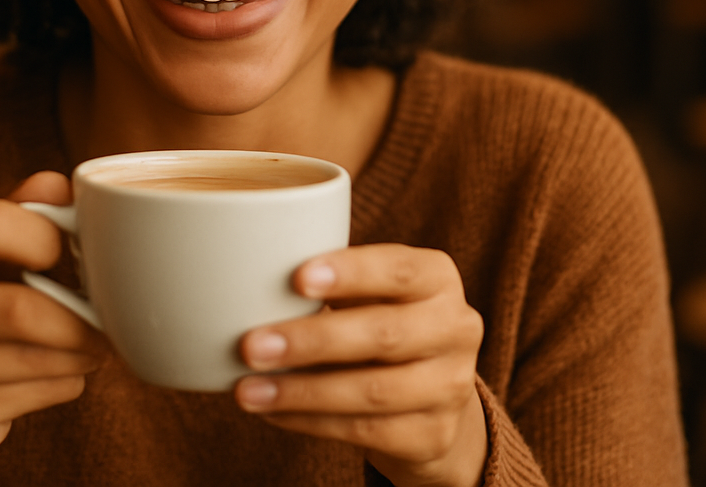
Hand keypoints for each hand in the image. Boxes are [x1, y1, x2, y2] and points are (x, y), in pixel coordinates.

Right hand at [0, 171, 108, 486]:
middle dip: (78, 317)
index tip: (64, 249)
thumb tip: (63, 186)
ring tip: (93, 340)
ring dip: (81, 351)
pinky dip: (66, 382)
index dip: (42, 236)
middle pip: (20, 309)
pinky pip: (34, 395)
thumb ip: (24, 210)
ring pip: (34, 358)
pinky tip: (63, 370)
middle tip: (106, 314)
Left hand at [235, 244, 485, 486]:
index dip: (350, 273)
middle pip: (384, 334)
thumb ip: (331, 280)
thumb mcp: (369, 290)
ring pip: (373, 391)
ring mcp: (451, 386)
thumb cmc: (378, 319)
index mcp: (438, 277)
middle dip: (311, 341)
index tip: (296, 278)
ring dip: (302, 391)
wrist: (431, 394)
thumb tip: (250, 281)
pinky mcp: (435, 435)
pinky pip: (367, 432)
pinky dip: (312, 422)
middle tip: (251, 345)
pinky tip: (273, 412)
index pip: (398, 270)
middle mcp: (456, 327)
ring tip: (248, 389)